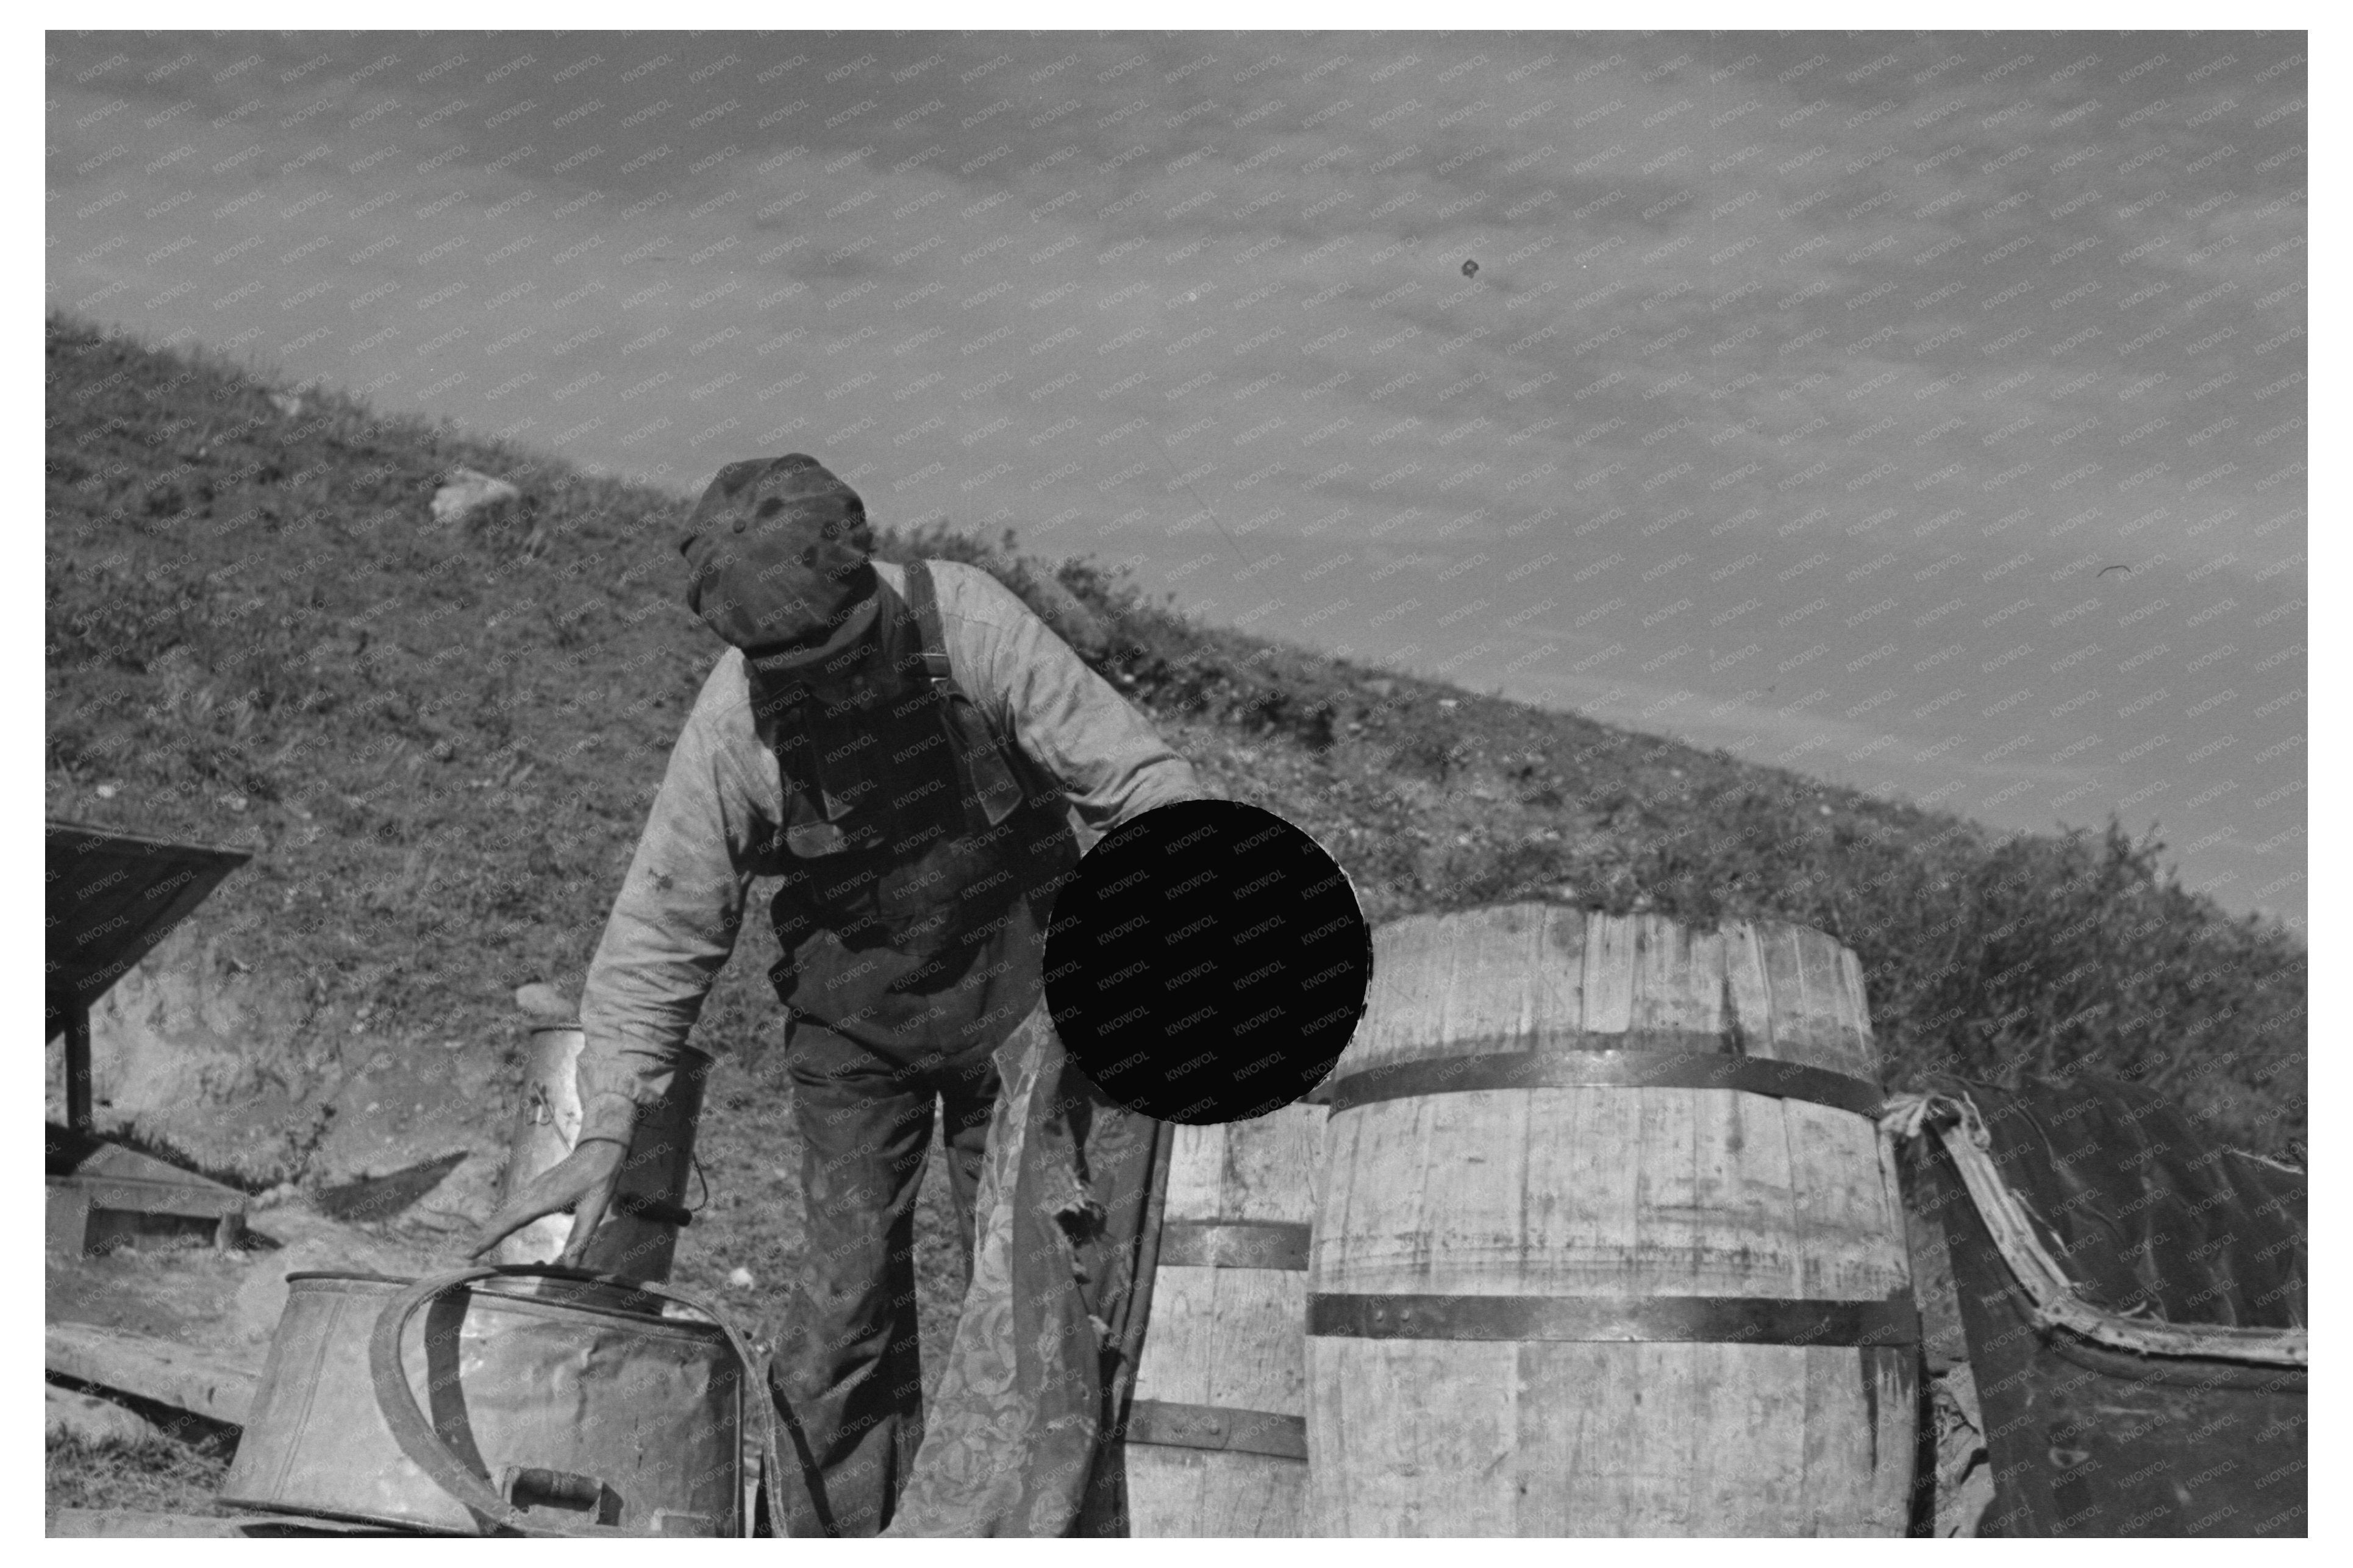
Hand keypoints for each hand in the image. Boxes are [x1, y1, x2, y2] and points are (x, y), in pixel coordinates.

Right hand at [464, 1139, 627, 1265]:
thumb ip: (580, 1238)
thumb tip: (569, 1267)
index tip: (471, 1252)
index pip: (509, 1222)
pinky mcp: (538, 1185)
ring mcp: (534, 1187)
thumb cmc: (599, 1178)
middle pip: (502, 1216)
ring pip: (507, 1208)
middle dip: (484, 1235)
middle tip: (466, 1255)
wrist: (601, 1147)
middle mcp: (533, 1192)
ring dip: (491, 1226)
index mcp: (543, 1199)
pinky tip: (501, 1223)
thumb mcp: (594, 1210)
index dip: (489, 1238)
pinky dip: (503, 1216)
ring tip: (477, 1244)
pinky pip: (515, 1203)